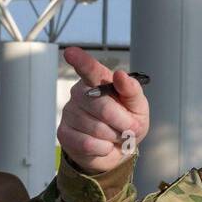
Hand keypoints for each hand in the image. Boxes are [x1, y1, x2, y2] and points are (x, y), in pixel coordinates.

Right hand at [57, 46, 149, 173]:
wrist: (115, 149)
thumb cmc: (127, 122)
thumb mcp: (138, 107)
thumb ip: (132, 90)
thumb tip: (120, 75)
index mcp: (98, 81)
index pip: (91, 70)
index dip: (81, 61)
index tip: (70, 52)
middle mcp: (80, 93)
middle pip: (103, 108)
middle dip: (123, 123)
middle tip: (128, 128)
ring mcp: (69, 112)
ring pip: (97, 129)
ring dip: (113, 137)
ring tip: (113, 135)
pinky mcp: (64, 133)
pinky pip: (88, 144)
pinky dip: (103, 148)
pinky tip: (102, 145)